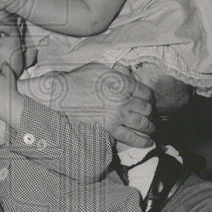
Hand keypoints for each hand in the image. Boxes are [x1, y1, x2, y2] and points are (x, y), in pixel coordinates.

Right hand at [37, 62, 154, 147]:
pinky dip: (142, 141)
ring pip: (143, 124)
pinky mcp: (110, 128)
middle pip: (147, 109)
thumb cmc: (78, 80)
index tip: (146, 101)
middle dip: (149, 113)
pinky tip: (148, 142)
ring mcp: (117, 115)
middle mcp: (124, 99)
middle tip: (148, 116)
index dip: (148, 98)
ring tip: (150, 129)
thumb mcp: (100, 69)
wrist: (61, 95)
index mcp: (123, 83)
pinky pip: (131, 137)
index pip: (146, 93)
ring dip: (149, 127)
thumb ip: (116, 72)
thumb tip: (126, 73)